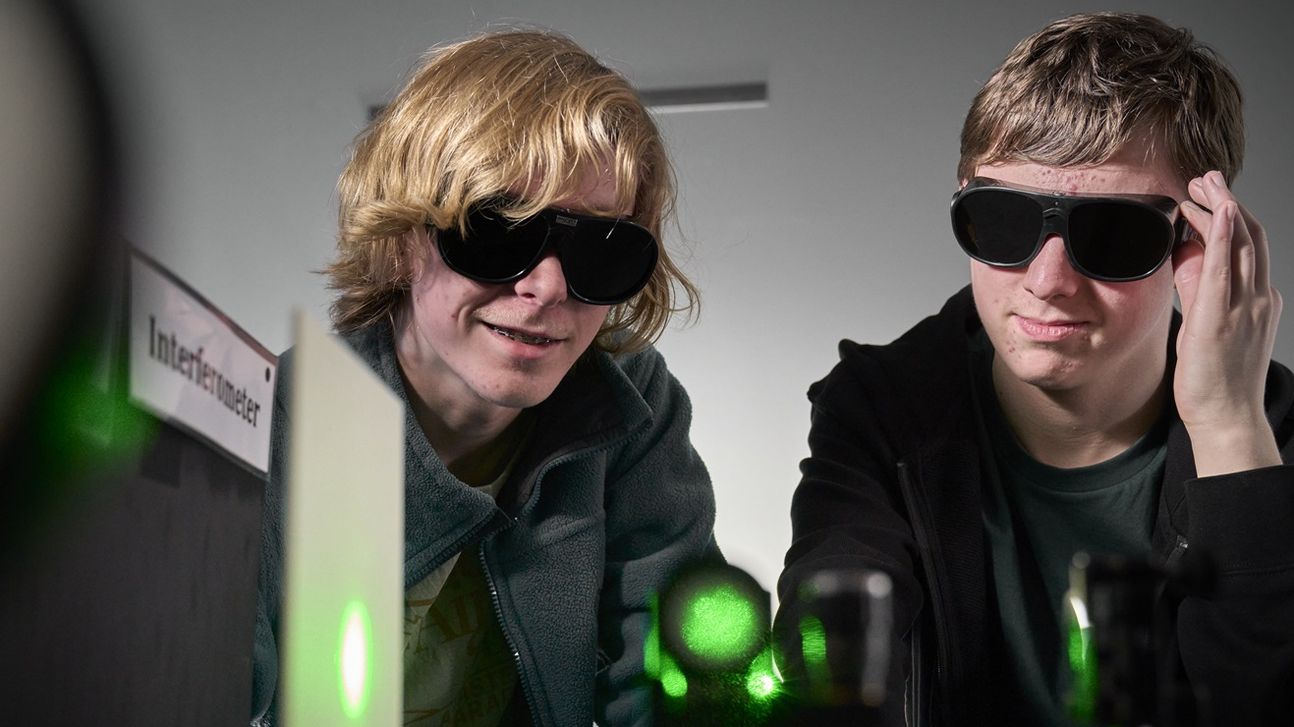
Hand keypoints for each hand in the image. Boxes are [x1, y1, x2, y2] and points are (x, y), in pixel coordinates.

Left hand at [1172, 170, 1282, 475]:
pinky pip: (1226, 269)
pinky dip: (1226, 236)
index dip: (1230, 215)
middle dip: (1228, 201)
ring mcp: (1245, 307)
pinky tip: (1220, 211)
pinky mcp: (1222, 318)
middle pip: (1250, 236)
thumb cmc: (1214, 378)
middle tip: (1205, 178)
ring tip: (1205, 183)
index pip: (1247, 246)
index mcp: (1256, 300)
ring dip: (1225, 207)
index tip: (1210, 195)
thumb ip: (1198, 289)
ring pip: (1243, 244)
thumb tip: (1184, 257)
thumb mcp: (1204, 323)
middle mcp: (1257, 298)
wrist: (1226, 418)